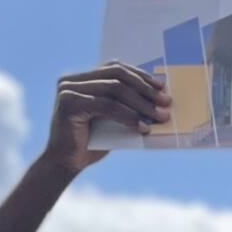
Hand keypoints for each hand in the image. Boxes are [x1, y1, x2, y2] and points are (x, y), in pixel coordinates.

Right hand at [41, 62, 166, 171]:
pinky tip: (143, 127)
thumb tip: (159, 97)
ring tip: (160, 117)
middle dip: (145, 88)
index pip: (115, 68)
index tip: (162, 86)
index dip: (140, 75)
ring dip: (142, 103)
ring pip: (114, 88)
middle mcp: (72, 80)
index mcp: (82, 78)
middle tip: (166, 102)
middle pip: (117, 75)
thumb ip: (127, 105)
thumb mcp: (114, 119)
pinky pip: (107, 105)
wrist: (66, 163)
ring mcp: (68, 89)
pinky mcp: (69, 103)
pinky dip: (128, 116)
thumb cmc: (92, 143)